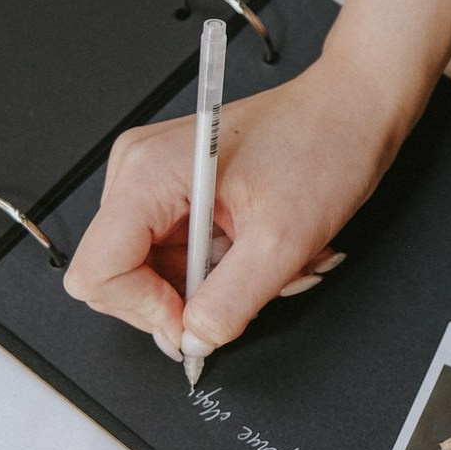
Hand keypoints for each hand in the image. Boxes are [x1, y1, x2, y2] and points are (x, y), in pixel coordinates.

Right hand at [64, 56, 403, 358]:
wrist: (353, 109)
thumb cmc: (325, 144)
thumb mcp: (282, 239)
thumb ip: (230, 301)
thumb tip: (194, 340)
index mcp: (149, 173)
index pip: (97, 272)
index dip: (145, 310)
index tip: (197, 321)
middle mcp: (140, 172)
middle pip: (123, 276)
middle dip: (191, 296)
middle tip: (252, 285)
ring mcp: (158, 179)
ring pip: (161, 270)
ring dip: (220, 282)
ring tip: (275, 260)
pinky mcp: (181, 189)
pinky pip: (185, 252)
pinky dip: (228, 264)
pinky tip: (268, 246)